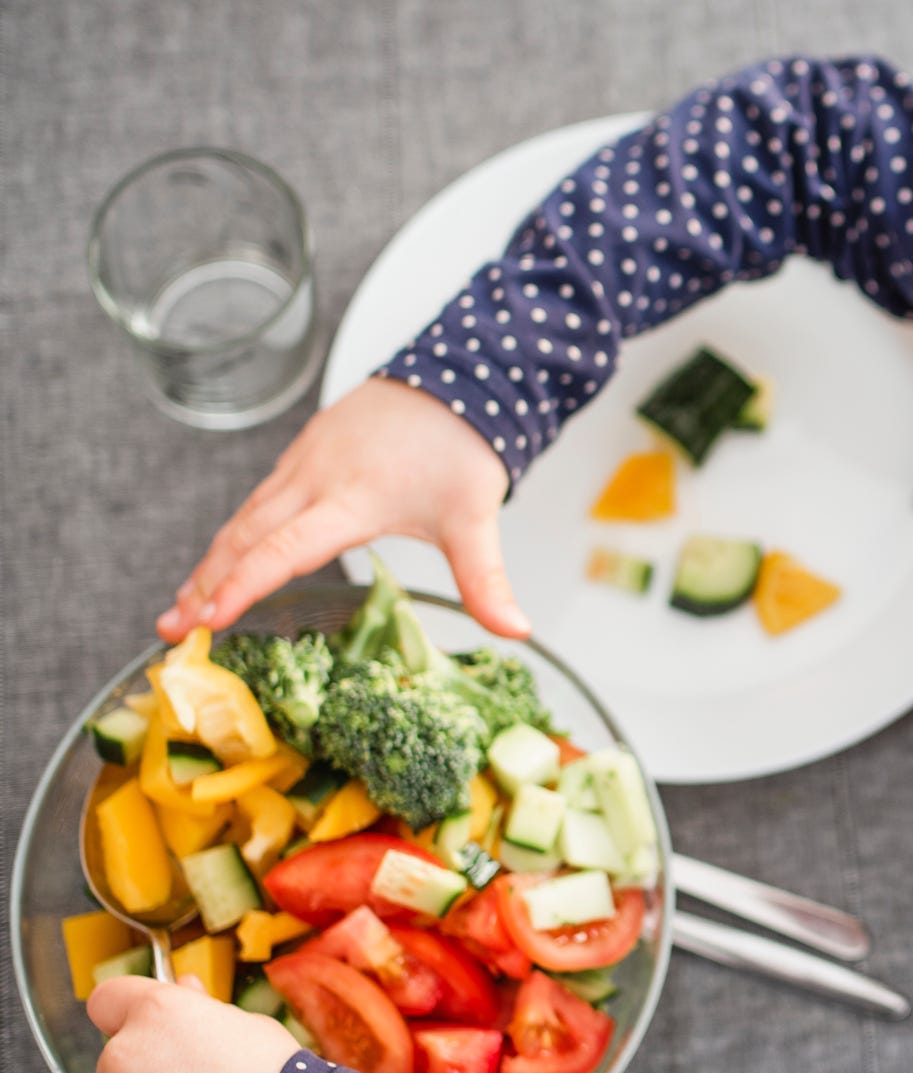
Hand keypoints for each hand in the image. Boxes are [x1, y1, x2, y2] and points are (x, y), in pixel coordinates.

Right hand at [157, 377, 527, 642]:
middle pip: (245, 538)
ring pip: (243, 519)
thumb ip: (488, 580)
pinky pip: (255, 503)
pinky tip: (217, 565)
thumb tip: (516, 630)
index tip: (207, 619)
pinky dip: (230, 538)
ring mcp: (302, 465)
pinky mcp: (302, 456)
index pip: (284, 550)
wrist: (454, 376)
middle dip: (205, 585)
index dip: (243, 586)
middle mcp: (315, 479)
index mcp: (351, 499)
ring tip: (181, 609)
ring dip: (209, 564)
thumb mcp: (476, 518)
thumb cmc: (460, 446)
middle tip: (172, 631)